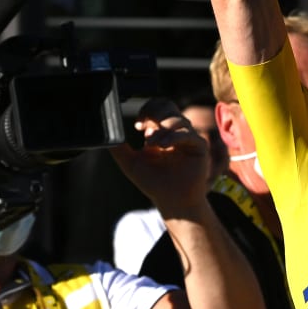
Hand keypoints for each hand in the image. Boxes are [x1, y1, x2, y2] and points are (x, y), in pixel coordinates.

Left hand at [113, 99, 211, 214]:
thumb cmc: (154, 183)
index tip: (138, 125)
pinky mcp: (199, 147)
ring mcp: (188, 138)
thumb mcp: (131, 163)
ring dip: (162, 129)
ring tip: (152, 144)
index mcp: (161, 131)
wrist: (171, 201)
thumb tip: (108, 135)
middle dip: (155, 114)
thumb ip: (119, 148)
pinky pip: (188, 134)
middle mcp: (175, 131)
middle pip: (168, 106)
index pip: (157, 108)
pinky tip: (163, 145)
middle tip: (146, 131)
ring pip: (178, 119)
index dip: (147, 110)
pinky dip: (174, 137)